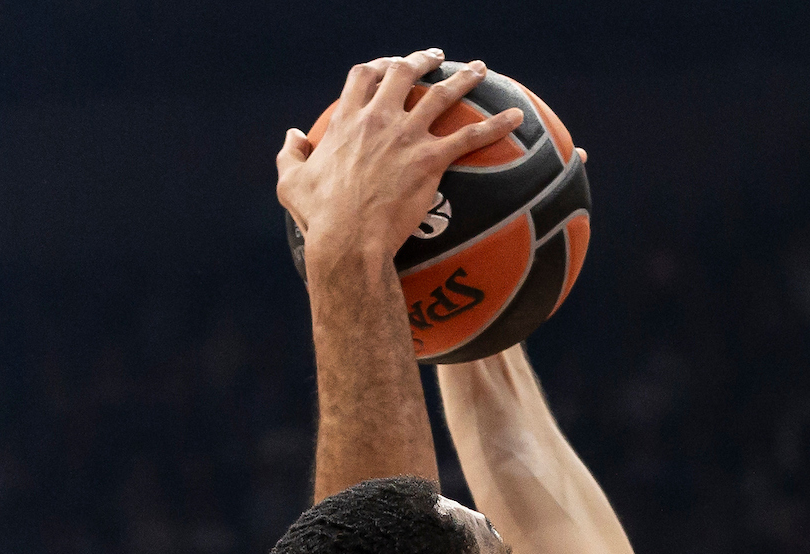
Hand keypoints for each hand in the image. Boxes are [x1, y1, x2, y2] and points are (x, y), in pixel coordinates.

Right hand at [276, 50, 523, 258]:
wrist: (348, 240)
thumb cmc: (319, 218)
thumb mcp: (291, 184)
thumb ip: (290, 154)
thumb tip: (292, 135)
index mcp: (347, 121)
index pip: (362, 77)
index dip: (376, 66)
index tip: (386, 64)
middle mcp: (378, 119)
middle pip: (402, 73)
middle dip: (420, 60)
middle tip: (435, 56)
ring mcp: (406, 137)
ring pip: (441, 95)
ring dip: (462, 78)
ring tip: (478, 69)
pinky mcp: (430, 159)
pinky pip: (471, 137)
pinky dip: (498, 125)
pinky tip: (519, 118)